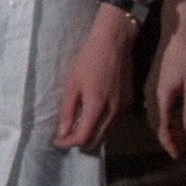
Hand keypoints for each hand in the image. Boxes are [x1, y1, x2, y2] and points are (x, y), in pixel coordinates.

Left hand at [53, 10, 134, 149]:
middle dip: (79, 142)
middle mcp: (114, 112)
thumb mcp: (72, 83)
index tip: (56, 141)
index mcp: (97, 106)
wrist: (114, 42)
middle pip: (96, 141)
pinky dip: (100, 125)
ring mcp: (123, 109)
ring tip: (75, 125)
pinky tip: (91, 114)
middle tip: (64, 135)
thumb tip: (62, 133)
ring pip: (106, 134)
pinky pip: (113, 123)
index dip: (68, 143)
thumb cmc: (89, 59)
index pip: (83, 137)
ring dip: (90, 134)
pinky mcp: (128, 103)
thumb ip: (67, 110)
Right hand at [146, 23, 185, 158]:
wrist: (177, 33)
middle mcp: (152, 94)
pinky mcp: (154, 81)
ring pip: (156, 115)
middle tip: (180, 149)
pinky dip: (165, 116)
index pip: (162, 127)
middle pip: (156, 123)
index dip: (169, 143)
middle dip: (167, 138)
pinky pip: (157, 106)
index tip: (177, 156)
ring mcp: (151, 87)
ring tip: (180, 136)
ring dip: (166, 127)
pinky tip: (175, 116)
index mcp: (161, 97)